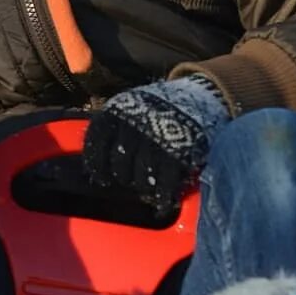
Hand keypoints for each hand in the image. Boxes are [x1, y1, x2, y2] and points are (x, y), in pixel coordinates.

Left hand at [82, 75, 229, 213]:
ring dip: (143, 187)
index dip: (97, 167)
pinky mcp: (178, 155)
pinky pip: (164, 185)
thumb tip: (97, 159)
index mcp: (116, 113)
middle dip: (124, 177)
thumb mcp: (130, 107)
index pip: (96, 146)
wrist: (199, 96)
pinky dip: (163, 195)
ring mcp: (155, 142)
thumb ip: (114, 129)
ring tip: (148, 187)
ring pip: (140, 179)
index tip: (102, 178)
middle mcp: (132, 127)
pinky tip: (164, 198)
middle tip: (131, 179)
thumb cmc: (158, 107)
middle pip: (119, 166)